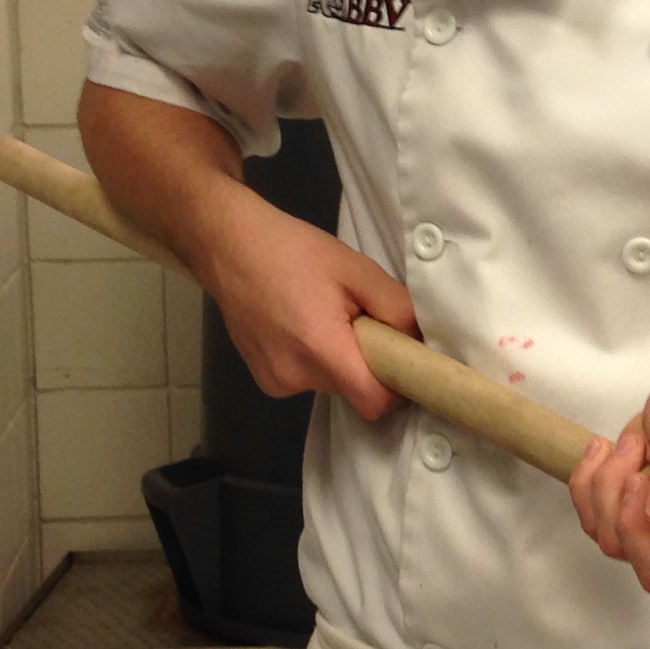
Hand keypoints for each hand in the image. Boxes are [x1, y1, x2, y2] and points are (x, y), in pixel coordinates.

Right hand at [196, 194, 417, 418]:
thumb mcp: (356, 269)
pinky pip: (306, 379)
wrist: (229, 247)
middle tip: (361, 322)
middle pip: (353, 390)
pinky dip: (314, 360)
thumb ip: (396, 307)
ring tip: (324, 317)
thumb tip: (420, 339)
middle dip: (367, 363)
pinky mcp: (265, 379)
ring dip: (340, 360)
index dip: (397, 388)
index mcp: (320, 348)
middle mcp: (295, 376)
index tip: (405, 363)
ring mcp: (275, 381)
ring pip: (331, 384)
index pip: (373, 402)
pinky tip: (300, 326)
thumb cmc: (293, 251)